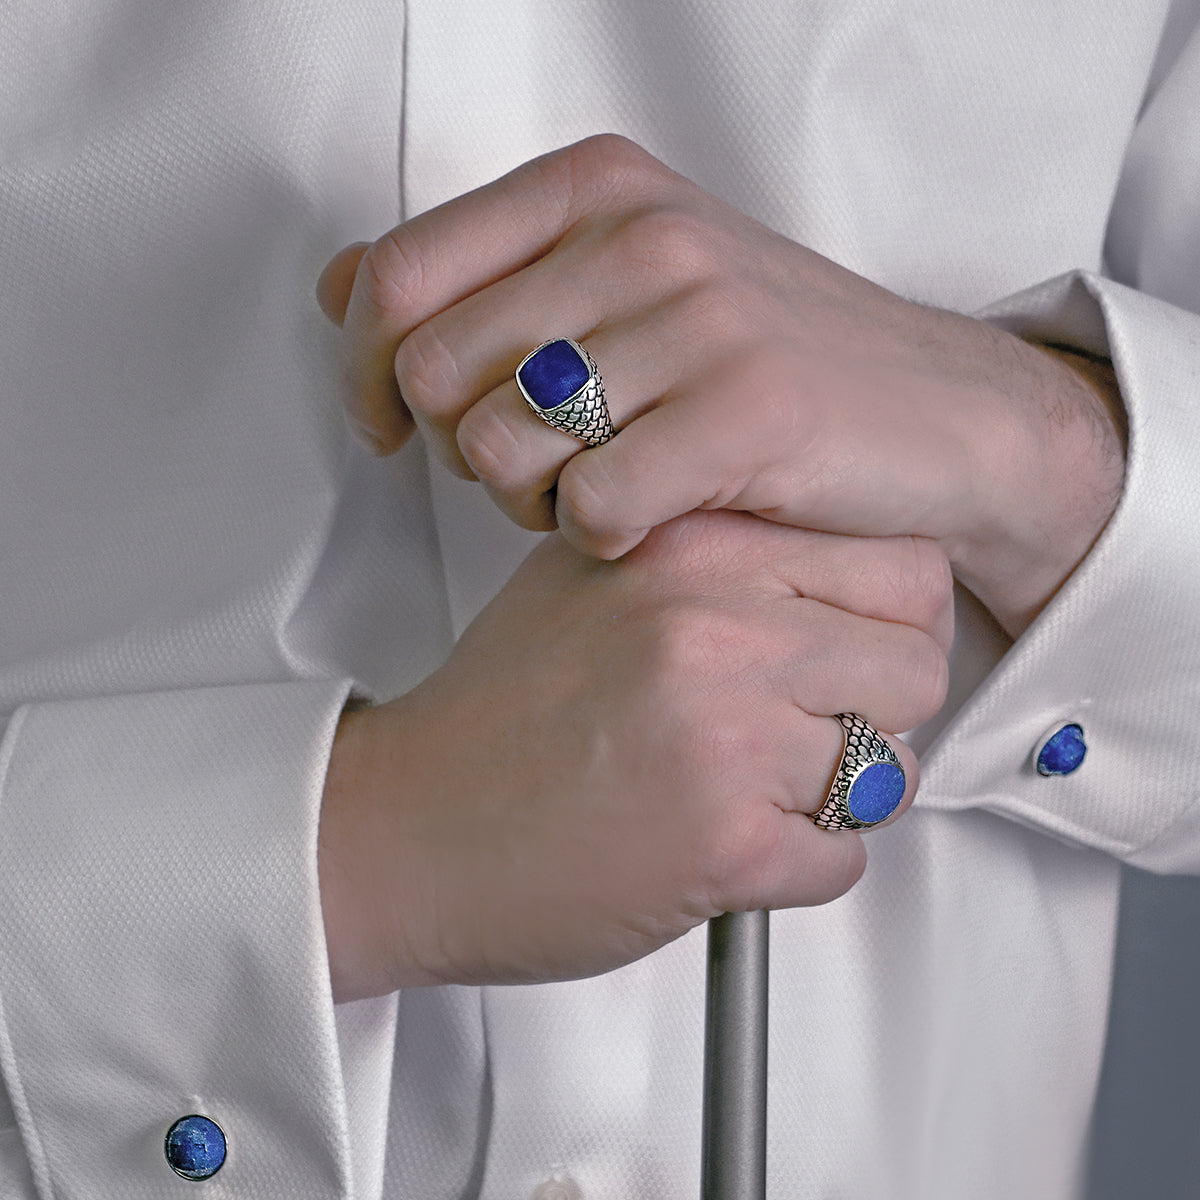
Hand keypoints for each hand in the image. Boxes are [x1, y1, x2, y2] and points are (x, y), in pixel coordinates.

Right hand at [318, 511, 950, 999]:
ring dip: (836, 792)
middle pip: (917, 661)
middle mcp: (718, 624)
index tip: (860, 647)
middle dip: (877, 707)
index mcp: (692, 544)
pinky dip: (796, 864)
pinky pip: (844, 857)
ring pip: (893, 769)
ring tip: (751, 787)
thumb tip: (836, 577)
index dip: (892, 617)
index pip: (901, 563)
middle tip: (810, 728)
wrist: (405, 823)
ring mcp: (727, 733)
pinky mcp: (727, 843)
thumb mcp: (597, 579)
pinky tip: (721, 841)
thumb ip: (718, 558)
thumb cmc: (494, 714)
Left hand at [319, 135, 1124, 637]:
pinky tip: (646, 528)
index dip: (365, 374)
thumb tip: (341, 288)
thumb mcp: (623, 283)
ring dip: (527, 506)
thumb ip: (484, 277)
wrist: (936, 417)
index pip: (397, 277)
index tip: (394, 427)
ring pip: (503, 450)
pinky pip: (592, 510)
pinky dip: (599, 543)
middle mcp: (641, 236)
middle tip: (530, 473)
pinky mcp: (748, 412)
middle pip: (436, 376)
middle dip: (458, 453)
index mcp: (595, 190)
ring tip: (595, 496)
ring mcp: (700, 319)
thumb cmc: (765, 362)